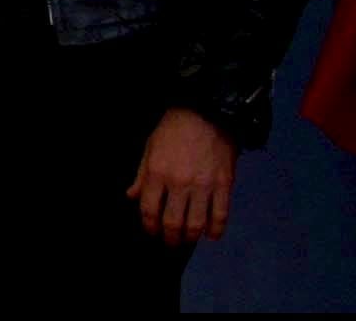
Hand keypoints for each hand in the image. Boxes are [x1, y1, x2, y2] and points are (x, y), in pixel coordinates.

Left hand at [128, 108, 235, 245]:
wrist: (207, 113)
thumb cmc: (174, 129)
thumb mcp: (150, 147)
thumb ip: (141, 175)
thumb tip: (131, 196)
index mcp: (157, 173)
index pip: (149, 210)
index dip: (149, 226)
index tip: (152, 231)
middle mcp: (179, 183)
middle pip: (172, 222)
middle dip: (169, 237)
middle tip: (170, 241)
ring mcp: (203, 186)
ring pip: (196, 224)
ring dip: (190, 237)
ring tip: (188, 238)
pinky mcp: (224, 185)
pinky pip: (220, 215)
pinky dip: (215, 230)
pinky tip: (210, 234)